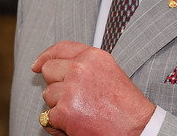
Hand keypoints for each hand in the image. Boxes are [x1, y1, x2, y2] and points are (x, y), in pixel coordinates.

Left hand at [32, 41, 154, 135]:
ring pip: (48, 95)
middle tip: (74, 99)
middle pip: (49, 70)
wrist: (139, 130)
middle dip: (55, 85)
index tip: (37, 65)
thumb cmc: (126, 107)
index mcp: (93, 57)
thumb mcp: (109, 73)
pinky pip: (48, 116)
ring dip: (59, 106)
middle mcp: (80, 68)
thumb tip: (50, 64)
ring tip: (83, 113)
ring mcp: (71, 89)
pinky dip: (58, 124)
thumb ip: (84, 65)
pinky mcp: (65, 111)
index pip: (61, 48)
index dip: (46, 56)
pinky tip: (77, 125)